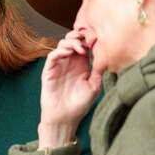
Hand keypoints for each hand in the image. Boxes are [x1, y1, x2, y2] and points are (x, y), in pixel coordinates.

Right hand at [38, 30, 102, 147]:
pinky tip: (67, 53)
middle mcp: (69, 62)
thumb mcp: (94, 86)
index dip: (89, 39)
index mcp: (81, 64)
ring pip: (61, 45)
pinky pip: (52, 56)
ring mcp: (59, 65)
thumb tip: (105, 55)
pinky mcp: (49, 70)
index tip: (97, 39)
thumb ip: (98, 71)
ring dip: (70, 42)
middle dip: (79, 36)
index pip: (84, 44)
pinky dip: (59, 51)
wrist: (65, 117)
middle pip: (72, 40)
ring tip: (79, 48)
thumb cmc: (79, 104)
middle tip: (87, 40)